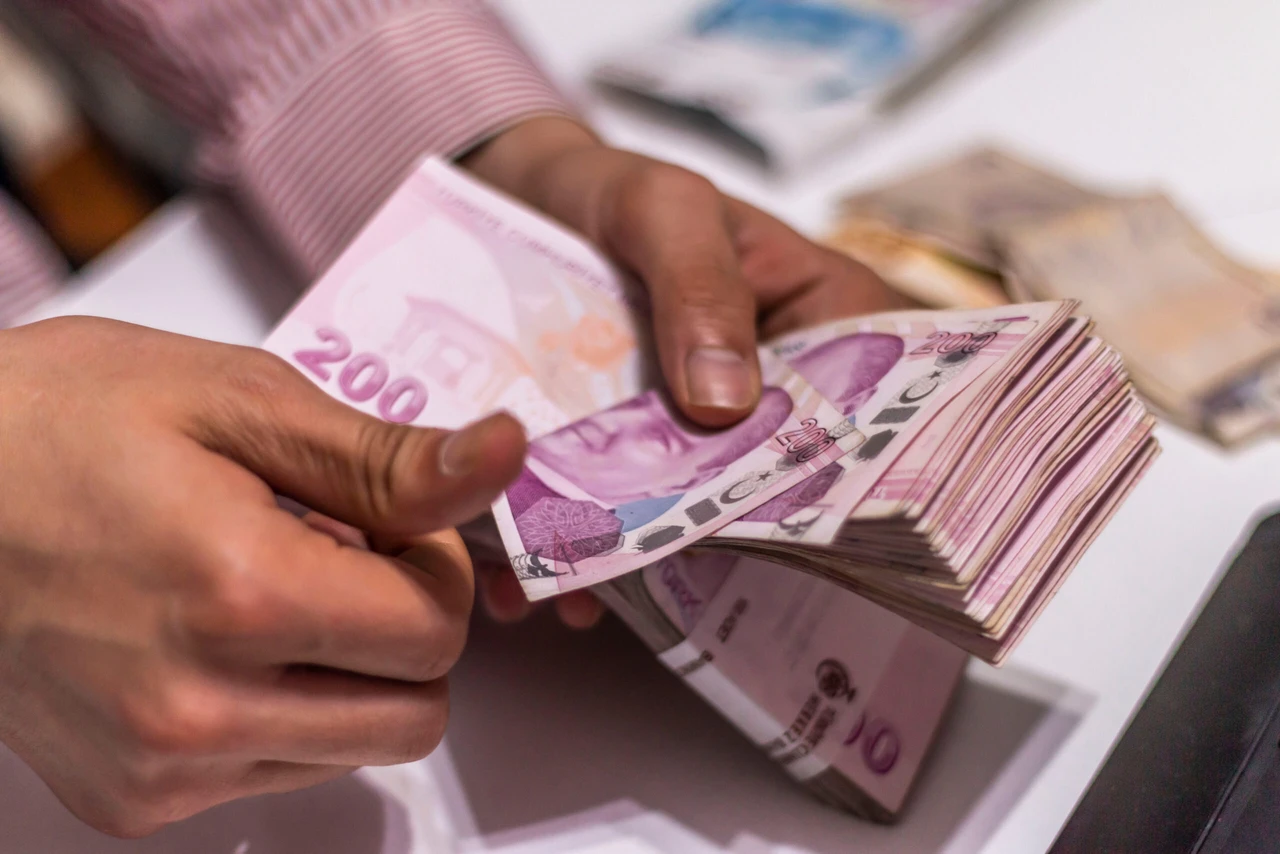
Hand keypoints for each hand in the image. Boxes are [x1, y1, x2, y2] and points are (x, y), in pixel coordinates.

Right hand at [0, 317, 525, 836]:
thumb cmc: (55, 424)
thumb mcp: (236, 400)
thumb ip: (384, 455)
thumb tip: (504, 457)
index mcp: (239, 595)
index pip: (438, 631)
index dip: (435, 567)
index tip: (386, 522)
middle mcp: (198, 710)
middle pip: (416, 712)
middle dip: (409, 629)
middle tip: (343, 556)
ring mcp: (159, 769)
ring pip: (353, 748)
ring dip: (350, 673)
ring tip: (269, 589)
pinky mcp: (129, 799)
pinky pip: (276, 772)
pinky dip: (285, 710)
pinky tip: (222, 638)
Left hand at [462, 117, 905, 625]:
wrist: (522, 199)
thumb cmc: (617, 189)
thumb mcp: (662, 209)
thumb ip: (699, 287)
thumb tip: (727, 405)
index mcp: (828, 321)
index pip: (872, 411)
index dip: (851, 477)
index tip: (807, 539)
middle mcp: (780, 391)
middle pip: (782, 482)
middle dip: (731, 537)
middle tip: (676, 578)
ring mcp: (709, 435)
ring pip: (701, 513)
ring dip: (649, 561)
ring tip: (584, 594)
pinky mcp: (642, 459)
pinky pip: (630, 518)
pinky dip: (588, 552)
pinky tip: (544, 585)